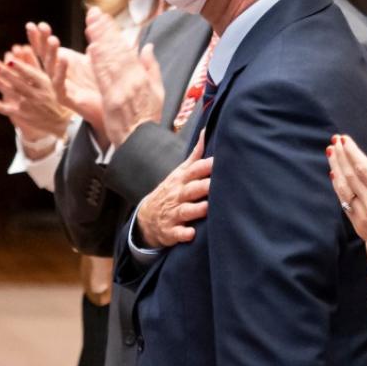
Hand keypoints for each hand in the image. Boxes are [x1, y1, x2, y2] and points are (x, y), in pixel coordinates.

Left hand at [0, 44, 71, 149]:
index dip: (20, 68)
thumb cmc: (50, 93)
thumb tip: (24, 46)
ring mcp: (29, 105)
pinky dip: (0, 107)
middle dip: (6, 73)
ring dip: (0, 85)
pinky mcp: (22, 114)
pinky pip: (9, 111)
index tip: (10, 61)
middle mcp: (36, 94)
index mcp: (43, 83)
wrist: (58, 120)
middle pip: (19, 83)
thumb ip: (34, 63)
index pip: (30, 74)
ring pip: (13, 94)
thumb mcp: (47, 79)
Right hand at [28, 22, 103, 127]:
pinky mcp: (68, 100)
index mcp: (62, 66)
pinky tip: (64, 59)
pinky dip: (61, 72)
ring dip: (52, 54)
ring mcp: (61, 89)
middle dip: (42, 41)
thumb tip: (94, 13)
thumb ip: (94, 36)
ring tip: (55, 39)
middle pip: (45, 57)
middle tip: (43, 27)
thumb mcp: (98, 55)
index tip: (36, 24)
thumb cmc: (102, 83)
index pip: (46, 49)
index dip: (40, 38)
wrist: (112, 106)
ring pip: (51, 70)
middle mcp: (58, 77)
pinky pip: (60, 86)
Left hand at [85, 7, 163, 147]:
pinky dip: (98, 62)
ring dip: (99, 41)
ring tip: (90, 24)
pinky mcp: (112, 101)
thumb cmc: (149, 119)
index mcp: (143, 78)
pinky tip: (92, 49)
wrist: (142, 143)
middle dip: (104, 31)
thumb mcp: (158, 92)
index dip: (114, 33)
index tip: (105, 19)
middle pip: (116, 51)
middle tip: (93, 14)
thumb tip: (147, 46)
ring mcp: (122, 90)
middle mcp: (133, 81)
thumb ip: (151, 67)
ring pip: (109, 61)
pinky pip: (104, 78)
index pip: (126, 50)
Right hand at [136, 131, 211, 248]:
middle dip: (204, 187)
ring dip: (196, 209)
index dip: (206, 166)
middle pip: (192, 189)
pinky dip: (183, 233)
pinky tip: (191, 234)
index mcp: (181, 180)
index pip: (194, 171)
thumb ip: (195, 156)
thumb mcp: (179, 173)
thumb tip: (206, 131)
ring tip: (207, 208)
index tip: (219, 161)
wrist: (146, 217)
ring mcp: (173, 213)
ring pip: (185, 211)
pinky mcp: (170, 231)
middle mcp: (177, 195)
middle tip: (217, 185)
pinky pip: (176, 233)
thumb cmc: (171, 192)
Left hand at [328, 137, 366, 281]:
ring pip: (344, 189)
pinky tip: (337, 179)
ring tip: (331, 155)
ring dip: (336, 169)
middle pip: (349, 174)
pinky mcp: (361, 227)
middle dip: (340, 156)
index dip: (351, 151)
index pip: (362, 166)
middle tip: (334, 141)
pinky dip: (339, 188)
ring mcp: (363, 217)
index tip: (344, 139)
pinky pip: (345, 203)